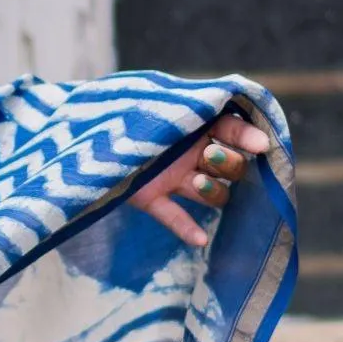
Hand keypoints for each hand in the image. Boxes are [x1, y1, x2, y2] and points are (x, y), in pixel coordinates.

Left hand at [131, 109, 272, 248]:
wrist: (81, 129)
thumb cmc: (123, 108)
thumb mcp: (161, 101)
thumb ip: (193, 104)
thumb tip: (230, 101)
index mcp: (196, 124)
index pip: (233, 129)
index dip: (248, 136)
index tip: (261, 146)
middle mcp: (191, 153)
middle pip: (230, 167)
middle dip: (228, 163)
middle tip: (209, 157)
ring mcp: (173, 177)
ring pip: (210, 192)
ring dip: (210, 190)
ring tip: (195, 181)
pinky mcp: (150, 196)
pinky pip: (173, 216)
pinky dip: (186, 228)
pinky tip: (200, 240)